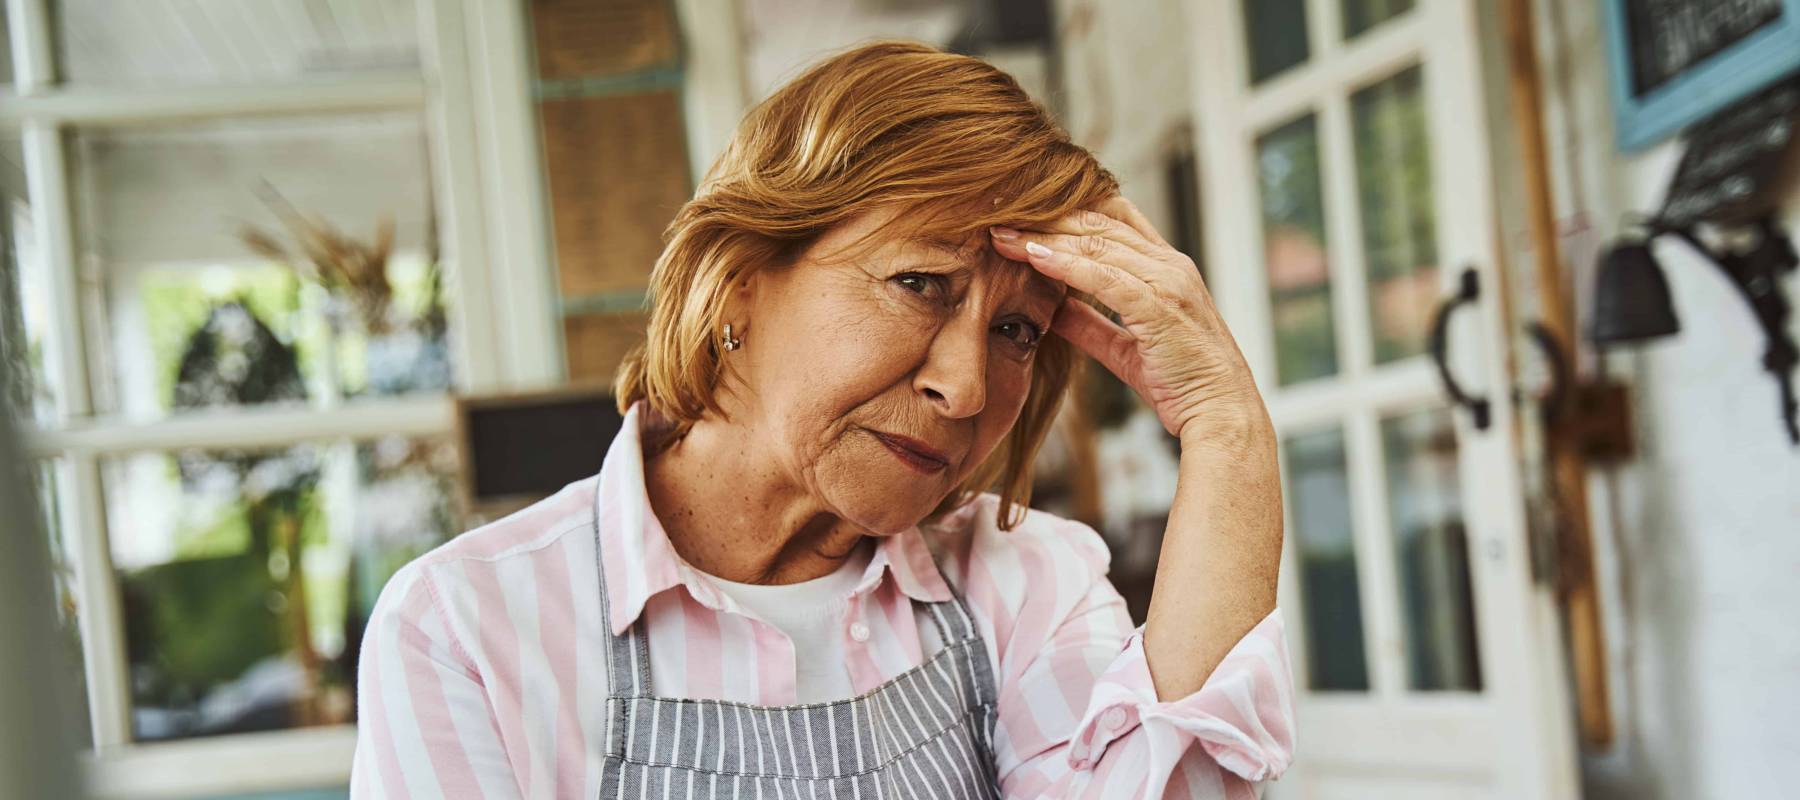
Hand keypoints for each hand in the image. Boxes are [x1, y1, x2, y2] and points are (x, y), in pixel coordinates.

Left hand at [989, 195, 1268, 444]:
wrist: (1221, 414)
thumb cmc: (1180, 382)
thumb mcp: (1125, 348)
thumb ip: (1090, 323)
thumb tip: (1051, 307)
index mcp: (1167, 268)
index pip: (1114, 219)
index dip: (1068, 211)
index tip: (1023, 214)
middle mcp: (1170, 265)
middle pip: (1099, 223)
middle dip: (1047, 217)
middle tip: (1000, 216)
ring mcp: (1168, 282)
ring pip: (1098, 244)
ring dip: (1046, 236)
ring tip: (1003, 234)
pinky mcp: (1159, 307)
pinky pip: (1104, 277)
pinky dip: (1066, 264)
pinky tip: (1033, 257)